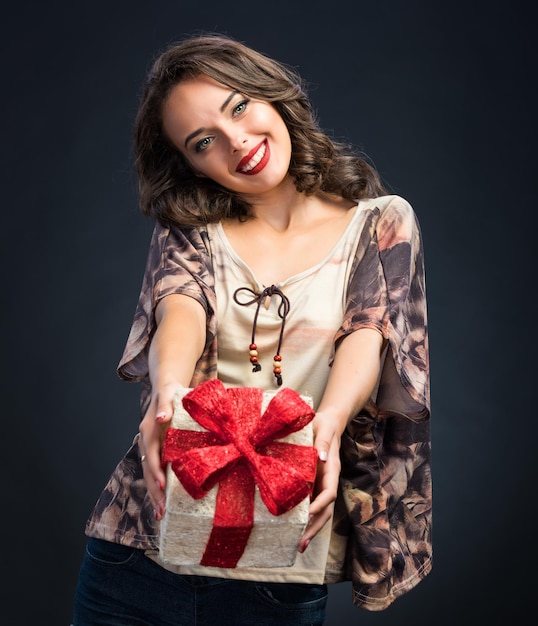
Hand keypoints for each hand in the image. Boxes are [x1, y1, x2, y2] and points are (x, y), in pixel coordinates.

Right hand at [138, 382, 177, 520]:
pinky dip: (157, 488)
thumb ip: (165, 405)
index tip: (161, 485)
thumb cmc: (170, 390)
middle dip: (154, 491)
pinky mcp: (156, 451)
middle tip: (162, 512)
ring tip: (161, 515)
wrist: (165, 387)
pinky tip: (162, 504)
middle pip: (148, 470)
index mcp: (149, 430)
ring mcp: (150, 448)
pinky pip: (155, 472)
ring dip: (154, 495)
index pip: (151, 454)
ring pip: (149, 474)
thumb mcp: (169, 393)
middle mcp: (147, 441)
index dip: (155, 470)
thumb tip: (161, 418)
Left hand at [298, 412, 340, 551]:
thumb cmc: (323, 424)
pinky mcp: (313, 484)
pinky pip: (310, 504)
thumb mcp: (323, 429)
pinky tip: (293, 527)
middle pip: (326, 510)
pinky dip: (304, 518)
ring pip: (320, 511)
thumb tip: (320, 458)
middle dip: (315, 527)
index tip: (308, 514)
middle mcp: (328, 481)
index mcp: (332, 469)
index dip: (320, 505)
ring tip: (298, 544)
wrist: (327, 422)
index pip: (329, 493)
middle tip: (301, 543)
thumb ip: (322, 442)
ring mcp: (321, 484)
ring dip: (311, 528)